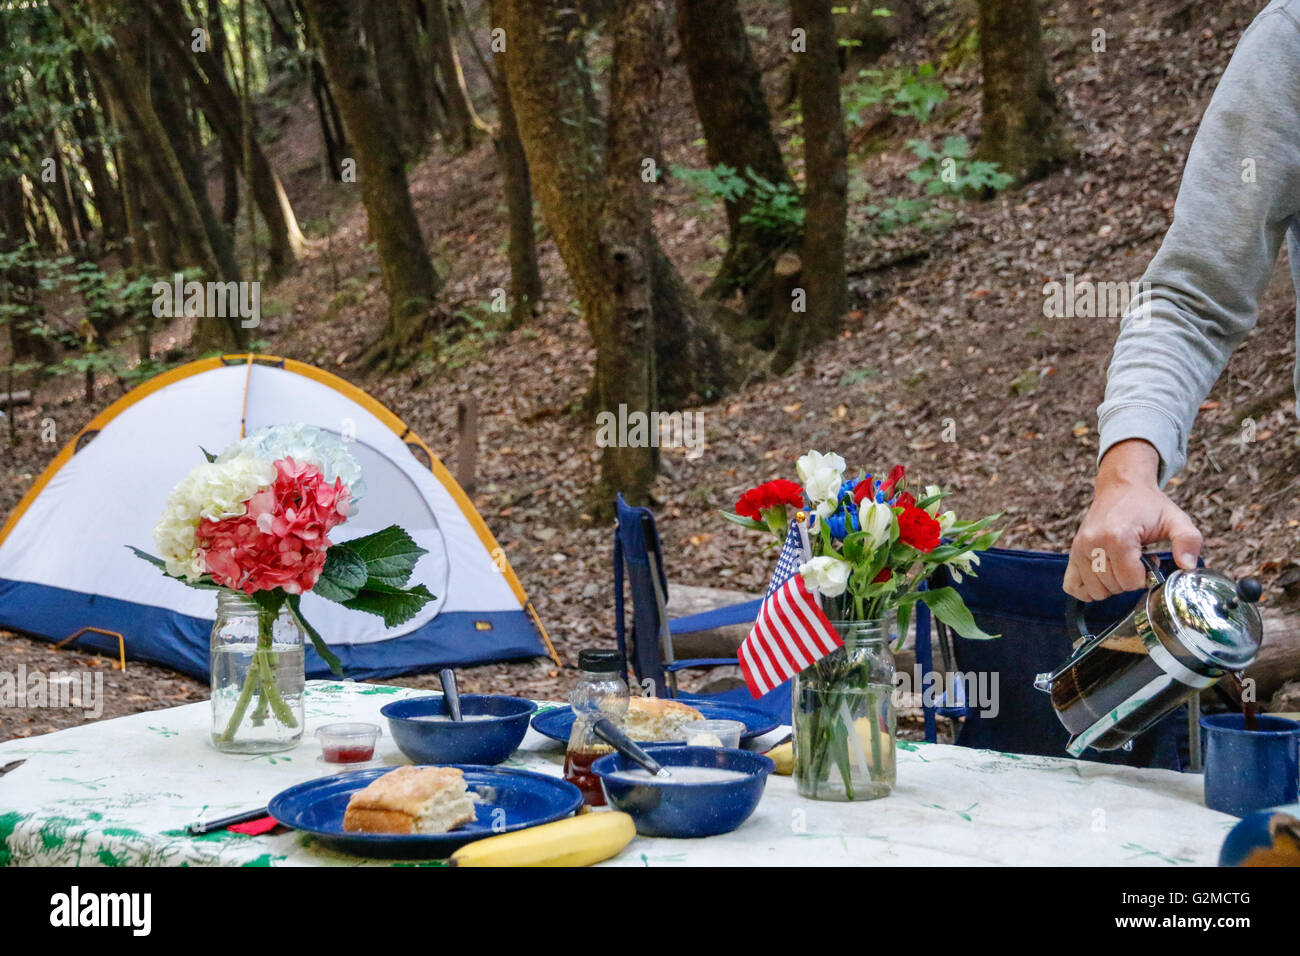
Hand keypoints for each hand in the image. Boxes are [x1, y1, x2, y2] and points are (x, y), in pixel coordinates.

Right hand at [1064, 440, 1202, 600]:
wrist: (1121, 487)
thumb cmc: (1148, 505)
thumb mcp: (1176, 519)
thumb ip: (1188, 541)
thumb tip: (1188, 567)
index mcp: (1118, 537)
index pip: (1131, 582)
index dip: (1145, 577)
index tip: (1149, 559)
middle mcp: (1093, 544)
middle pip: (1113, 587)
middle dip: (1129, 580)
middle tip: (1136, 559)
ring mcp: (1079, 549)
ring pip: (1095, 590)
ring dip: (1111, 584)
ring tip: (1120, 564)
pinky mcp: (1072, 552)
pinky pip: (1072, 586)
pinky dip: (1088, 588)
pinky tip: (1103, 576)